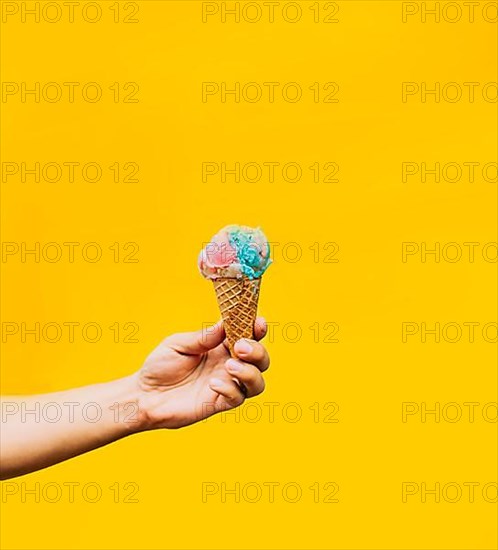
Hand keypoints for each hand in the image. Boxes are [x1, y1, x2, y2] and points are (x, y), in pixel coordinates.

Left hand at [133, 318, 269, 428]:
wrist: (144, 394)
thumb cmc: (160, 366)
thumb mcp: (179, 343)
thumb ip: (204, 337)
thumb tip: (225, 324)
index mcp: (221, 346)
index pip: (248, 335)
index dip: (257, 328)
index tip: (258, 322)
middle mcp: (229, 364)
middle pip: (260, 359)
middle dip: (257, 351)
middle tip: (240, 347)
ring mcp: (226, 385)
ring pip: (257, 382)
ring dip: (250, 372)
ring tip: (230, 366)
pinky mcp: (219, 403)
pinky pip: (237, 398)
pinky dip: (231, 389)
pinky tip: (213, 383)